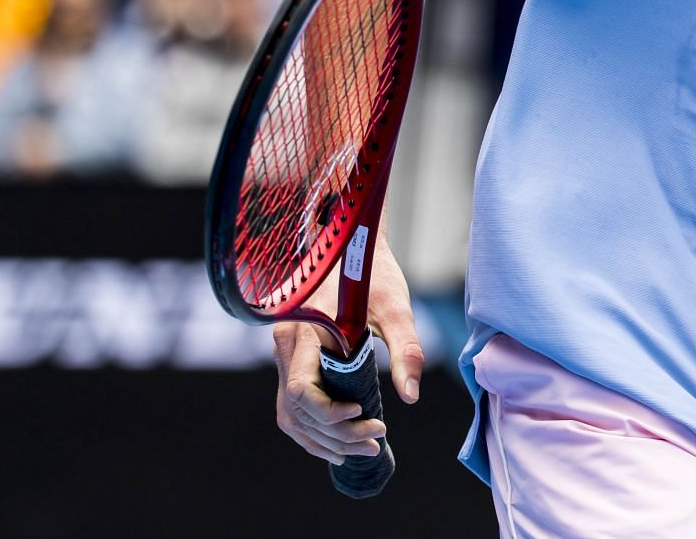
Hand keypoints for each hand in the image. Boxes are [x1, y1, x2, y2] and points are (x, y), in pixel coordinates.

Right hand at [272, 239, 424, 465]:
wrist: (351, 247)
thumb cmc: (373, 275)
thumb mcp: (395, 308)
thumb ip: (405, 349)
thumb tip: (410, 396)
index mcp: (304, 332)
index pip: (301, 392)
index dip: (329, 415)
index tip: (364, 417)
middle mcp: (286, 345)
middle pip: (297, 410)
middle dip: (335, 435)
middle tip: (375, 442)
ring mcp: (285, 354)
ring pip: (291, 414)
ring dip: (323, 439)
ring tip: (362, 449)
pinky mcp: (293, 359)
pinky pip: (292, 405)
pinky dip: (312, 428)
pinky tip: (340, 440)